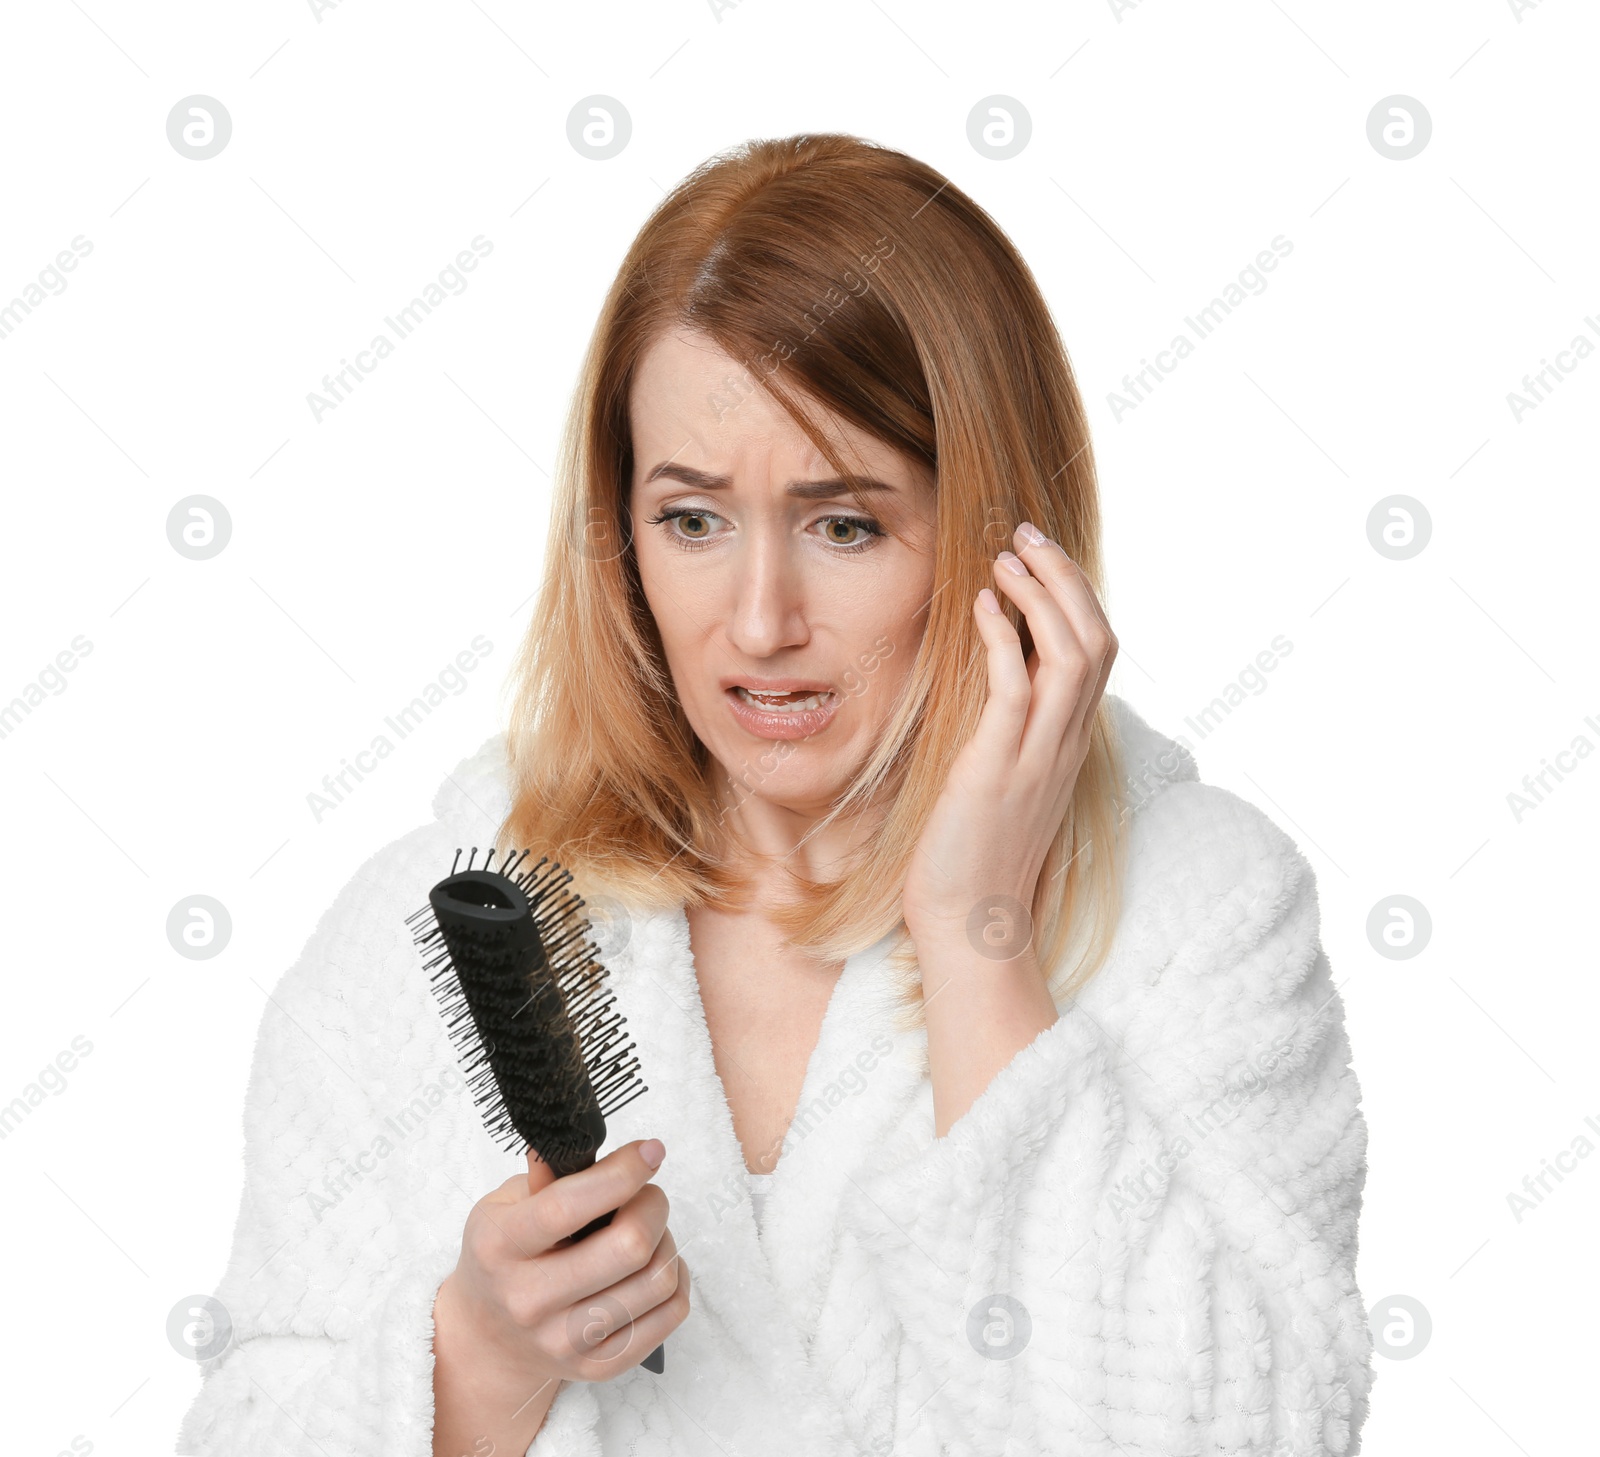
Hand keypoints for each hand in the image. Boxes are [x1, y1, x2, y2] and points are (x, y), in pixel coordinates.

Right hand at [435, 1139, 689, 1390]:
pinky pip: (670, 1315)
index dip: (621, 1173)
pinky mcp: (598, 1367)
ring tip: (647, 1230)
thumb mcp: (504, 1205)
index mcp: (500, 1247)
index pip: (568, 1208)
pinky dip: (676, 1279)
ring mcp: (564, 1341)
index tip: (650, 1151)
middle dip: (653, 1204)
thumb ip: (548, 1175)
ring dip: (667, 1241)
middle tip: (647, 1193)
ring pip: (658, 1280)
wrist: (487, 1339)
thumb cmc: (504, 1256)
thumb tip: (592, 1145)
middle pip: (628, 1246)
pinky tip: (655, 1264)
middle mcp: (529, 1300)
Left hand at [901, 521, 1117, 950]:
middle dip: (1065, 577)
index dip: (1075, 597)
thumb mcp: (1004, 779)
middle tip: (1026, 535)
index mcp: (1069, 743)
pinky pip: (1015, 687)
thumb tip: (993, 677)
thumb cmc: (975, 853)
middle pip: (1095, 639)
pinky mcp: (999, 767)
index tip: (1039, 558)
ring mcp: (1038, 755)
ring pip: (1070, 654)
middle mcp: (1066, 743)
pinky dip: (1002, 636)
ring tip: (1005, 558)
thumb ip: (1011, 730)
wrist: (971, 922)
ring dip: (1041, 595)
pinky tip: (979, 604)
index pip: (1097, 652)